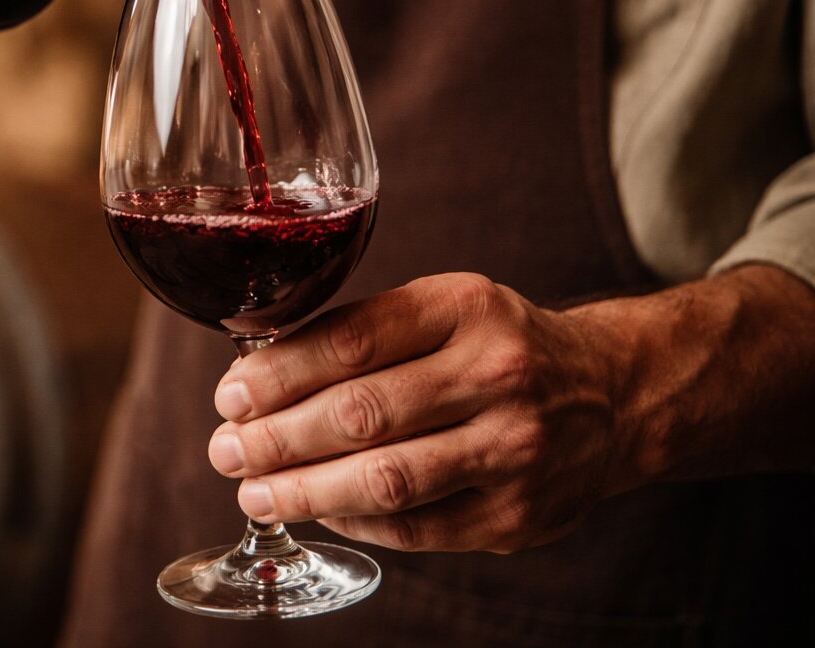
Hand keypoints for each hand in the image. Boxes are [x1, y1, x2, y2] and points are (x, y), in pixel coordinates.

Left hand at [206, 273, 635, 552]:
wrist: (612, 395)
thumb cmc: (499, 345)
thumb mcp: (443, 307)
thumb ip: (363, 331)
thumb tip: (257, 372)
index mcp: (467, 307)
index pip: (352, 340)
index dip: (278, 373)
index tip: (230, 394)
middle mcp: (498, 374)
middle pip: (362, 414)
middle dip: (277, 438)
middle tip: (226, 450)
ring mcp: (514, 449)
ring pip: (386, 480)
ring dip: (305, 491)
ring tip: (253, 492)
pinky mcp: (518, 515)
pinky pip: (417, 530)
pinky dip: (356, 522)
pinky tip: (318, 510)